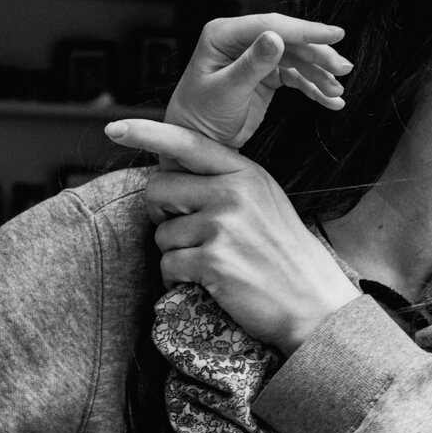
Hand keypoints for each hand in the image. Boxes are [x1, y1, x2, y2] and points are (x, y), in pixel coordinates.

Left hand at [105, 119, 359, 354]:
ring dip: (176, 255)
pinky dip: (179, 281)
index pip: (189, 144)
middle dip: (161, 215)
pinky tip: (208, 284)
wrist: (316, 305)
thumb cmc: (286, 258)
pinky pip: (168, 266)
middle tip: (186, 234)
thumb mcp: (265, 204)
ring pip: (161, 234)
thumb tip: (169, 182)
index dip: (148, 133)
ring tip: (213, 265)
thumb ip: (225, 185)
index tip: (115, 127)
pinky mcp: (213, 260)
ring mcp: (223, 225)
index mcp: (247, 174)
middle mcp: (234, 193)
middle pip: (158, 190)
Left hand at [165, 12, 351, 151]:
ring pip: (297, 59)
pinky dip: (314, 88)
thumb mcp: (227, 92)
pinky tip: (331, 100)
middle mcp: (241, 41)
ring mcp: (255, 58)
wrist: (197, 145)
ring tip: (337, 93)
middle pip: (290, 41)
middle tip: (344, 69)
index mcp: (224, 35)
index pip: (272, 25)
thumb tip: (276, 38)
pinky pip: (296, 77)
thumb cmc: (199, 118)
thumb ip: (252, 65)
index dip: (306, 30)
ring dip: (319, 75)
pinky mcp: (266, 76)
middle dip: (318, 56)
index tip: (336, 34)